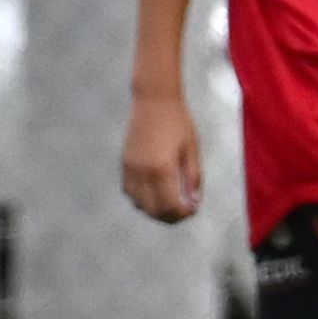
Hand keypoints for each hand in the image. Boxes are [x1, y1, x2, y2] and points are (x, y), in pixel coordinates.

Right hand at [120, 91, 201, 222]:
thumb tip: (193, 201)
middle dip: (170, 216)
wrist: (153, 101)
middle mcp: (142, 172)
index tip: (193, 210)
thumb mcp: (191, 150)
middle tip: (185, 212)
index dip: (183, 214)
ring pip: (139, 204)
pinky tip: (157, 192)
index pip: (169, 205)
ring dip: (155, 209)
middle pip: (153, 210)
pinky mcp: (124, 165)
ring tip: (172, 203)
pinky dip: (143, 199)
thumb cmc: (178, 123)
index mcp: (162, 168)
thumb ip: (192, 177)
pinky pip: (130, 192)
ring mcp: (130, 169)